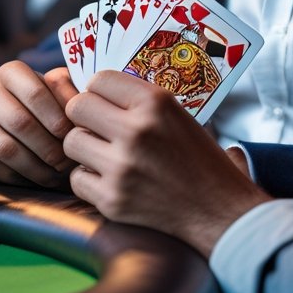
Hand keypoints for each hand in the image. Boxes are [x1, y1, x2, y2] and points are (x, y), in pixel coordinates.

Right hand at [0, 61, 77, 189]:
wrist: (11, 126)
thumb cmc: (43, 109)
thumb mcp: (58, 95)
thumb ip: (69, 94)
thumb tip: (75, 102)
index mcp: (10, 73)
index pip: (35, 92)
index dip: (56, 118)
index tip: (70, 135)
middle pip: (19, 122)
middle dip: (47, 147)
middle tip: (64, 162)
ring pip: (4, 147)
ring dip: (34, 167)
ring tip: (54, 175)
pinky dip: (16, 177)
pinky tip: (33, 178)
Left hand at [64, 70, 267, 256]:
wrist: (221, 212)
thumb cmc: (200, 161)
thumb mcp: (179, 116)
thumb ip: (140, 102)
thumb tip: (98, 89)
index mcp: (156, 103)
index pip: (99, 80)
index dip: (99, 91)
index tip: (105, 103)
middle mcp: (137, 131)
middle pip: (77, 107)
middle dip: (84, 116)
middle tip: (97, 127)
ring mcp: (122, 167)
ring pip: (72, 142)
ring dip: (84, 148)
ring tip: (104, 154)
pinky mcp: (113, 199)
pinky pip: (77, 179)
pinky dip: (89, 180)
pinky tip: (109, 180)